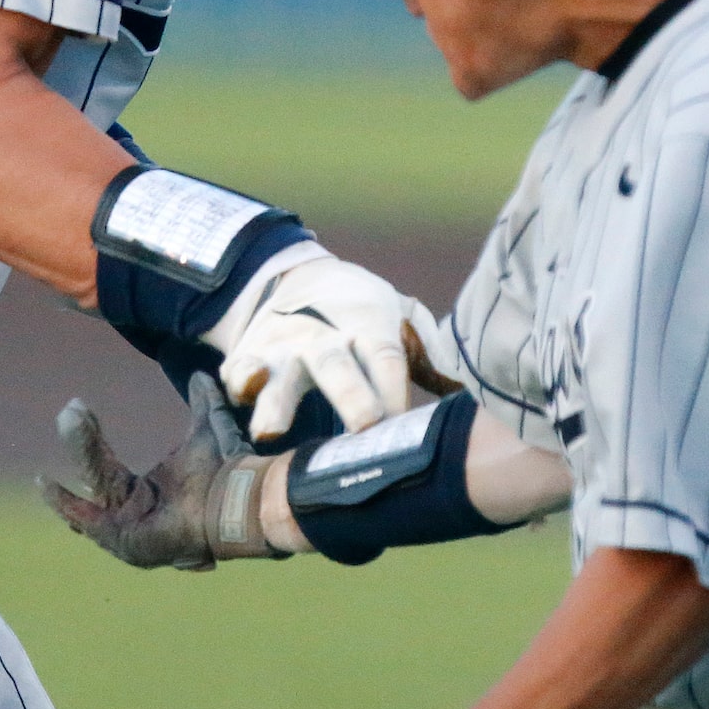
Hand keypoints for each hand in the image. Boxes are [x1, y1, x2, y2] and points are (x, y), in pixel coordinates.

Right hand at [39, 375, 280, 568]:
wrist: (237, 498)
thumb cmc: (226, 470)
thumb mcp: (208, 426)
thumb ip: (203, 402)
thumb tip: (201, 376)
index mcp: (146, 490)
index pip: (107, 463)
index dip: (91, 437)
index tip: (77, 407)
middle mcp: (133, 510)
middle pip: (96, 472)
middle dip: (84, 441)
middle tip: (72, 408)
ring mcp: (127, 527)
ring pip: (94, 485)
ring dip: (82, 452)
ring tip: (70, 419)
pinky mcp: (124, 540)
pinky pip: (87, 521)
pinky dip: (64, 503)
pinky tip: (44, 482)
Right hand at [206, 247, 430, 438]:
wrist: (292, 277)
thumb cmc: (361, 313)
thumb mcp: (399, 316)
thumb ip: (431, 350)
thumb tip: (468, 390)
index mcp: (367, 324)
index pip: (384, 358)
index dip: (394, 390)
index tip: (403, 427)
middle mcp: (325, 335)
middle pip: (337, 367)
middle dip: (350, 397)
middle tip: (363, 426)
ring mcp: (283, 345)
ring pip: (280, 375)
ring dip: (276, 402)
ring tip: (271, 431)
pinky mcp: (249, 355)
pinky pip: (239, 371)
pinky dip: (239, 384)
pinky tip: (240, 398)